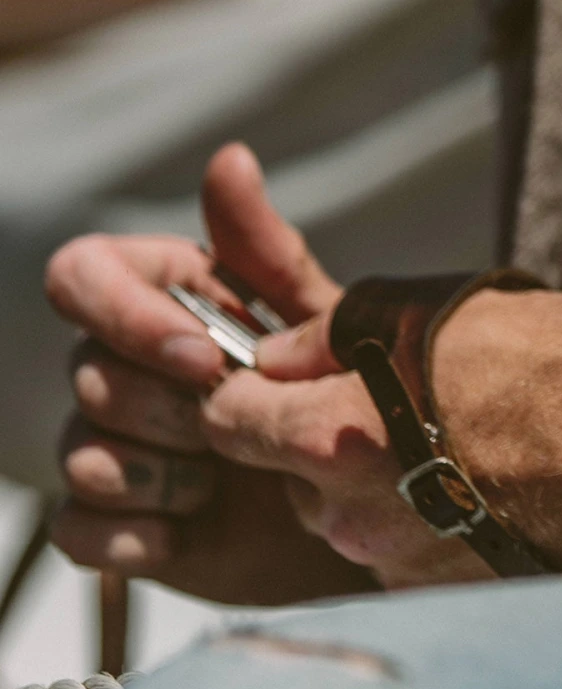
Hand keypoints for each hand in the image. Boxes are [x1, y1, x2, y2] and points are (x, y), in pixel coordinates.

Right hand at [46, 143, 374, 603]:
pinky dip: (142, 533)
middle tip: (246, 425)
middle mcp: (117, 362)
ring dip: (169, 474)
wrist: (356, 503)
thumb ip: (265, 248)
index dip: (128, 317)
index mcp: (160, 299)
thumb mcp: (318, 321)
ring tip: (234, 475)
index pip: (80, 273)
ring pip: (81, 454)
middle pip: (86, 374)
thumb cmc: (337, 392)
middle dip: (175, 409)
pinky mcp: (105, 523)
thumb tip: (229, 155)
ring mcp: (104, 443)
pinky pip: (79, 529)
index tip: (204, 358)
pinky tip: (197, 525)